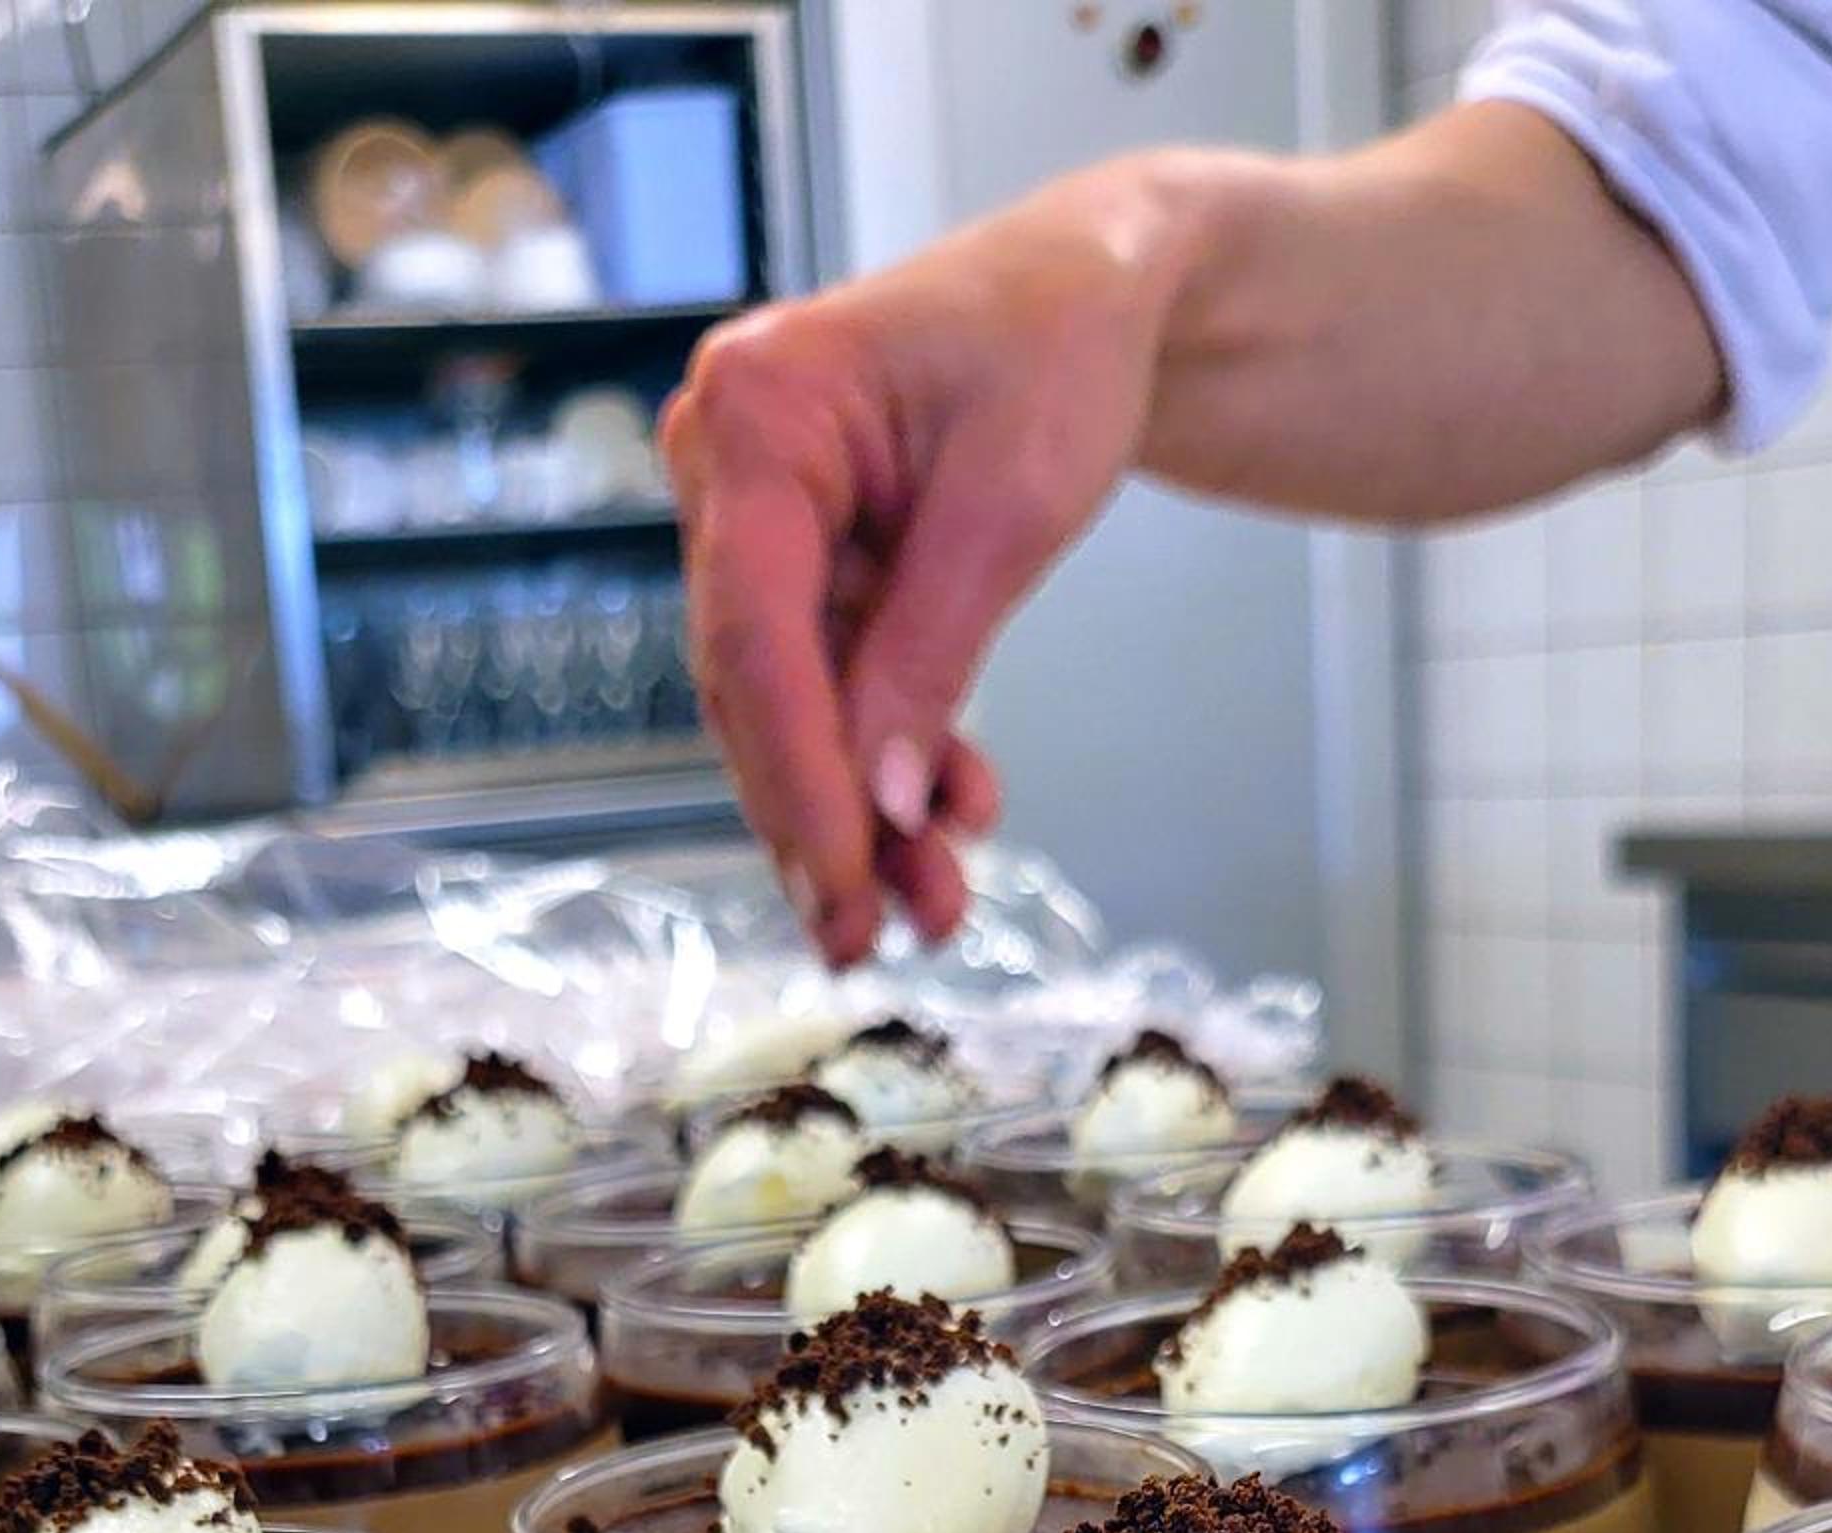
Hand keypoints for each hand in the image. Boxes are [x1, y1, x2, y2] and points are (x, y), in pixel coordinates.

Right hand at [662, 170, 1179, 962]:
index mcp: (756, 415)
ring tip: (936, 909)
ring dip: (863, 811)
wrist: (1102, 289)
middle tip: (870, 944)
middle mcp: (729, 464)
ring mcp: (764, 515)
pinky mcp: (812, 559)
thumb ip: (931, 660)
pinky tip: (951, 817)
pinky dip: (892, 757)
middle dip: (822, 822)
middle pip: (757, 685)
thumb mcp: (1010, 509)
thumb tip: (878, 808)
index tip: (841, 891)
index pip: (754, 637)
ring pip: (796, 704)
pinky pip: (838, 682)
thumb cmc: (1060, 350)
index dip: (795, 782)